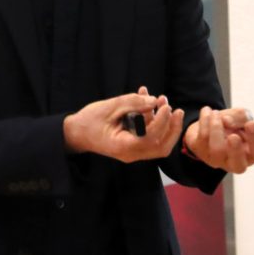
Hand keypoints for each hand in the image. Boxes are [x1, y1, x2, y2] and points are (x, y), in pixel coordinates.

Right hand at [63, 87, 183, 162]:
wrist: (76, 133)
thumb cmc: (89, 121)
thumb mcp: (109, 107)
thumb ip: (132, 103)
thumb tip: (154, 100)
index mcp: (124, 147)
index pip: (151, 138)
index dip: (162, 122)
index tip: (164, 105)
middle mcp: (131, 154)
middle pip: (161, 148)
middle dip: (172, 129)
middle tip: (177, 110)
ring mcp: (133, 152)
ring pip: (158, 144)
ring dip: (164, 123)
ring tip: (162, 100)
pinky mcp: (133, 146)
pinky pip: (148, 137)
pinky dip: (153, 122)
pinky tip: (148, 102)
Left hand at [183, 106, 253, 173]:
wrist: (208, 123)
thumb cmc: (231, 124)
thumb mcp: (241, 116)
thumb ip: (240, 117)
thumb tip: (227, 121)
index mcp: (251, 154)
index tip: (251, 124)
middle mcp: (235, 162)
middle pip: (238, 165)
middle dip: (235, 150)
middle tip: (233, 136)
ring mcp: (217, 160)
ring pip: (217, 150)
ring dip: (216, 126)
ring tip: (216, 113)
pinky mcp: (201, 152)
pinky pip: (203, 138)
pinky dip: (205, 120)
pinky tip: (207, 111)